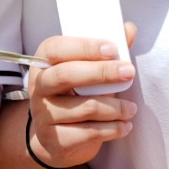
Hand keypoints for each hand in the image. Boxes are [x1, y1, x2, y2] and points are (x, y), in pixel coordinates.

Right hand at [25, 23, 138, 168]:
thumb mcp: (86, 72)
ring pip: (85, 108)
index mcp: (43, 63)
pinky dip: (113, 129)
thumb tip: (129, 29)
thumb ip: (106, 52)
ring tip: (131, 109)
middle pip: (66, 75)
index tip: (112, 49)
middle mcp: (38, 87)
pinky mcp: (54, 139)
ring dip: (115, 107)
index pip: (56, 48)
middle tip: (129, 73)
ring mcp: (43, 115)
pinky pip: (89, 133)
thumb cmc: (74, 97)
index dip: (84, 47)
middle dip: (102, 73)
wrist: (55, 139)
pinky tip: (124, 126)